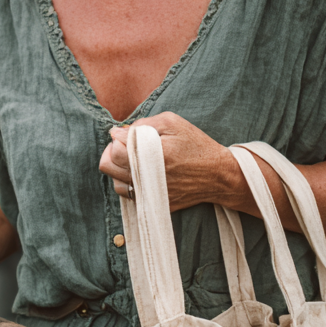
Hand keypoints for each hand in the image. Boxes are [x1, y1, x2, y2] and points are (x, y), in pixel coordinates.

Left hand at [98, 112, 238, 211]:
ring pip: (115, 182)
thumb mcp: (172, 123)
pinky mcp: (155, 204)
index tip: (125, 134)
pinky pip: (129, 195)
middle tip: (124, 145)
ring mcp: (150, 194)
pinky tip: (140, 172)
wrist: (218, 175)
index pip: (115, 151)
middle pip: (108, 166)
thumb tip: (117, 132)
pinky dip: (129, 182)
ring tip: (133, 159)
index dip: (117, 138)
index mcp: (152, 156)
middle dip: (111, 151)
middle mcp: (148, 178)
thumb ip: (142, 125)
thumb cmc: (196, 145)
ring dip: (119, 168)